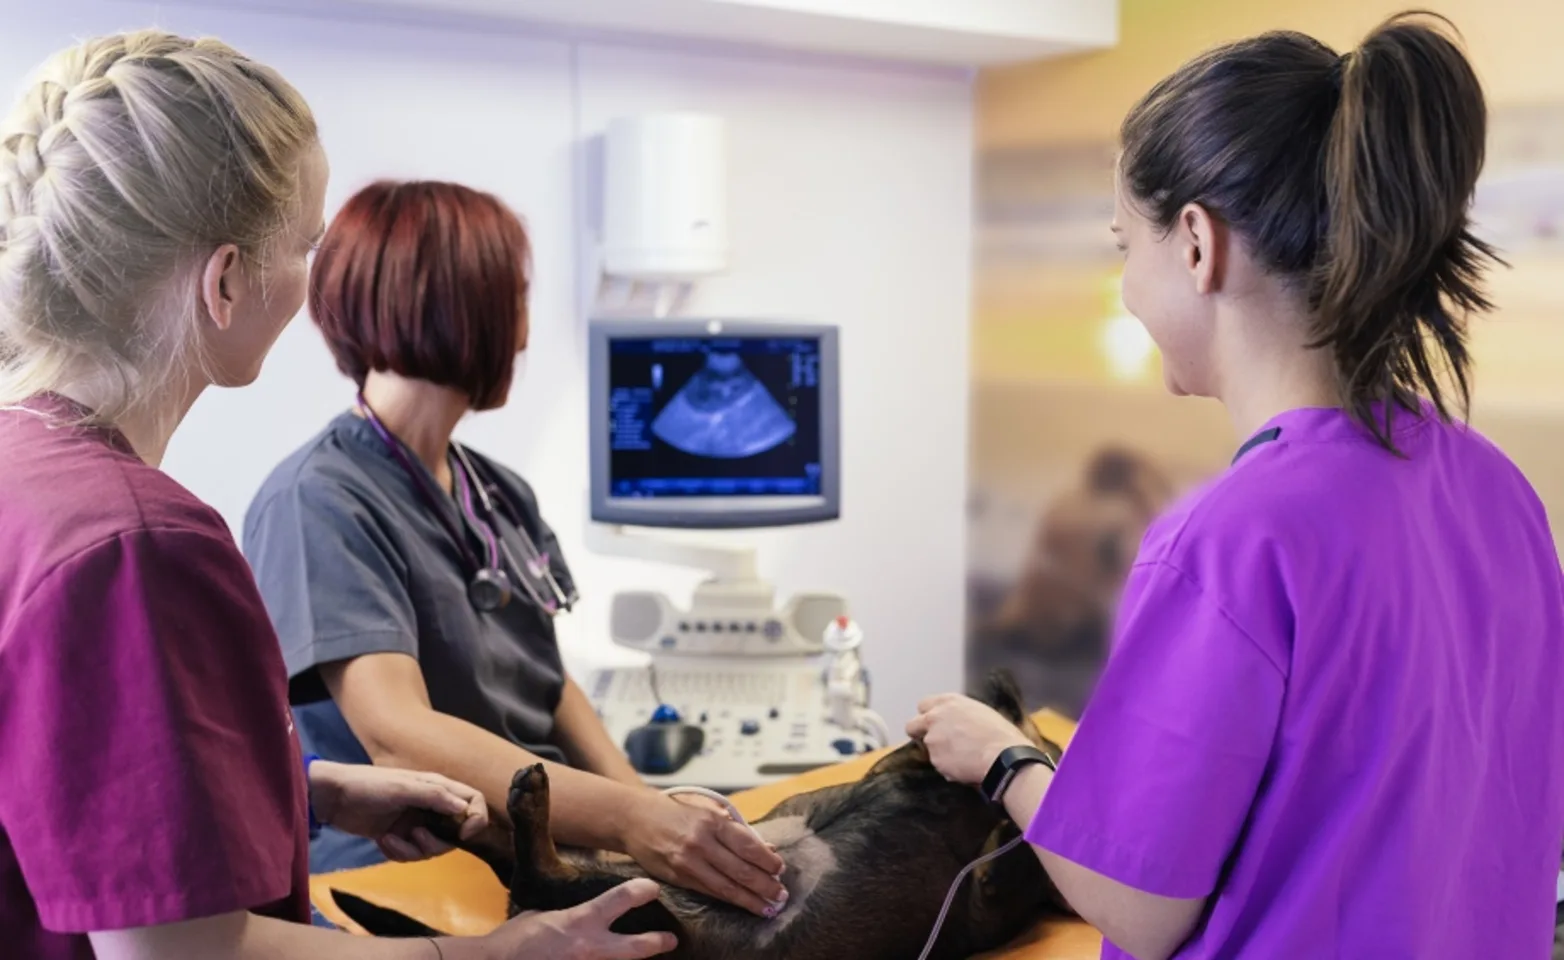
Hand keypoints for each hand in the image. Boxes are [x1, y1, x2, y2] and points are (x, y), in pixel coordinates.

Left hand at [308, 761, 487, 861]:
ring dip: (413, 850)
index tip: (464, 834)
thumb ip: (435, 797)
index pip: (473, 802)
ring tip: (390, 839)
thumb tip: (465, 809)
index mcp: (437, 788)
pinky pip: (411, 855)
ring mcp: (415, 823)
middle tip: (416, 836)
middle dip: (436, 842)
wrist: (332, 798)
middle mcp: (431, 806)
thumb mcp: (403, 788)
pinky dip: (398, 852)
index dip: (476, 819)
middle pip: (454, 833)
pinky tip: (383, 841)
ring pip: (432, 848)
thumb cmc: (368, 785)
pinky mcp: (400, 837)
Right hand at [476, 879, 675, 958]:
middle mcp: (588, 948)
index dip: (642, 891)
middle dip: (658, 943)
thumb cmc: (513, 942)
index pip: (620, 899)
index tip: (652, 889)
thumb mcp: (540, 916)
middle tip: (670, 940)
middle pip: (637, 947)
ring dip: (630, 959)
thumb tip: (576, 911)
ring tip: (644, 957)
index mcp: (579, 921)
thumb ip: (566, 914)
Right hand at [620, 793, 786, 917]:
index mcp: (712, 821)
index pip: (748, 846)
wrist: (636, 819)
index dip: (767, 861)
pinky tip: (743, 904)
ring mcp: (689, 862)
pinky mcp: (679, 878)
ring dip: (751, 899)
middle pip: (741, 870)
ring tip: (768, 907)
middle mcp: (701, 842)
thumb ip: (736, 831)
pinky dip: (730, 900)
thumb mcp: (708, 812)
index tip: (780, 869)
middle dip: (765, 885)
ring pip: (727, 887)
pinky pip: (710, 892)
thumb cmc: (676, 813)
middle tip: (781, 895)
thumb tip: (766, 849)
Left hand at [905, 693, 1031, 785]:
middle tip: (935, 742)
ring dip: (940, 753)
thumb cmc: (1000, 734)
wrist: (1003, 756)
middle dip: (919, 733)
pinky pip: (940, 765)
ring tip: (964, 757)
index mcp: (948, 702)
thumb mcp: (980, 712)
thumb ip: (959, 714)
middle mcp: (935, 717)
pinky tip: (966, 767)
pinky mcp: (935, 759)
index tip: (933, 724)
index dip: (928, 716)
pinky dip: (949, 768)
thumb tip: (956, 722)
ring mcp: (933, 739)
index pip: (924, 705)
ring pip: (928, 748)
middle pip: (912, 725)